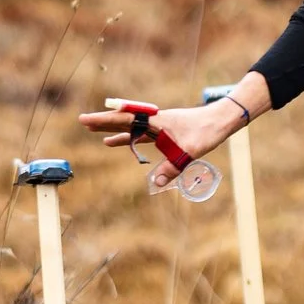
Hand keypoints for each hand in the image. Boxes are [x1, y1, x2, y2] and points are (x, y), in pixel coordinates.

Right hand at [77, 75, 266, 191]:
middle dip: (104, 122)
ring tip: (98, 135)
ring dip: (115, 131)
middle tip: (83, 122)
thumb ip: (171, 168)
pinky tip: (122, 144)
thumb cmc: (205, 132)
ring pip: (131, 128)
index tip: (85, 119)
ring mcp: (159, 125)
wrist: (220, 120)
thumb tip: (156, 184)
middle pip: (123, 120)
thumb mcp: (188, 152)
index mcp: (155, 120)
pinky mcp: (165, 131)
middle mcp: (154, 120)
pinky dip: (130, 139)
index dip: (103, 120)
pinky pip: (141, 135)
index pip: (123, 119)